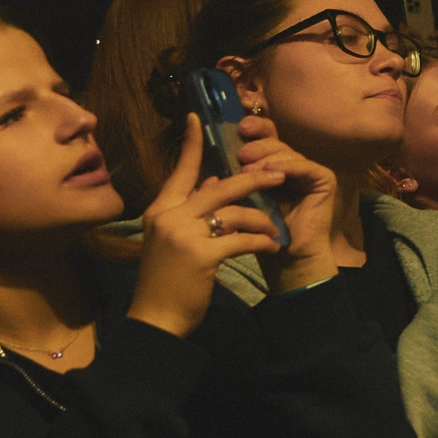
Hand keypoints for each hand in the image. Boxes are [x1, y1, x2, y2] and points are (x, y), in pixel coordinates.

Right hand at [129, 131, 288, 335]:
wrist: (156, 318)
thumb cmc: (167, 279)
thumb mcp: (172, 239)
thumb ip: (190, 209)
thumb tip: (209, 181)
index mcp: (161, 210)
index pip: (180, 170)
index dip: (191, 144)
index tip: (197, 118)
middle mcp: (169, 216)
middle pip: (220, 187)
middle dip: (254, 179)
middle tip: (280, 173)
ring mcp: (183, 235)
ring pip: (236, 212)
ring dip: (261, 221)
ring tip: (274, 231)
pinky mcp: (201, 256)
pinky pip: (242, 239)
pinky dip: (261, 242)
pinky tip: (272, 247)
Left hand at [231, 114, 340, 289]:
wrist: (284, 259)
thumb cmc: (257, 235)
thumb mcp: (236, 204)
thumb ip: (227, 186)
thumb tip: (208, 174)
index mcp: (268, 166)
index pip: (260, 139)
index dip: (251, 127)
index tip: (234, 127)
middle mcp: (289, 164)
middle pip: (274, 140)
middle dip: (257, 140)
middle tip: (240, 149)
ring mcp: (307, 170)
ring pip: (286, 152)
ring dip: (266, 156)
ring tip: (247, 163)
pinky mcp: (323, 179)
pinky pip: (305, 167)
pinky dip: (288, 167)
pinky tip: (272, 172)